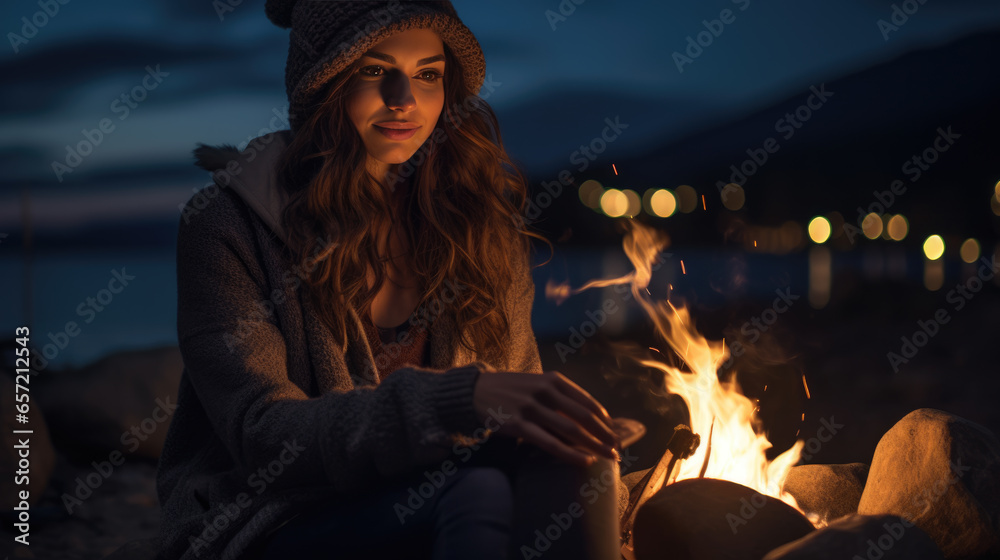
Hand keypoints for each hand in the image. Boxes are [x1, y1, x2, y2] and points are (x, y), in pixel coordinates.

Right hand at [472, 369, 620, 466]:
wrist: (474, 391)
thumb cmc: (510, 391)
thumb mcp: (536, 385)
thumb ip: (559, 397)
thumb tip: (586, 419)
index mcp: (552, 380)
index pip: (586, 401)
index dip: (604, 420)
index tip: (614, 433)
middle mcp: (544, 391)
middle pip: (583, 417)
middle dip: (605, 435)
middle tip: (618, 449)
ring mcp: (530, 408)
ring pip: (570, 431)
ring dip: (594, 446)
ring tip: (609, 458)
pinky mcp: (518, 425)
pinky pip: (550, 443)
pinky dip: (571, 454)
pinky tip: (585, 461)